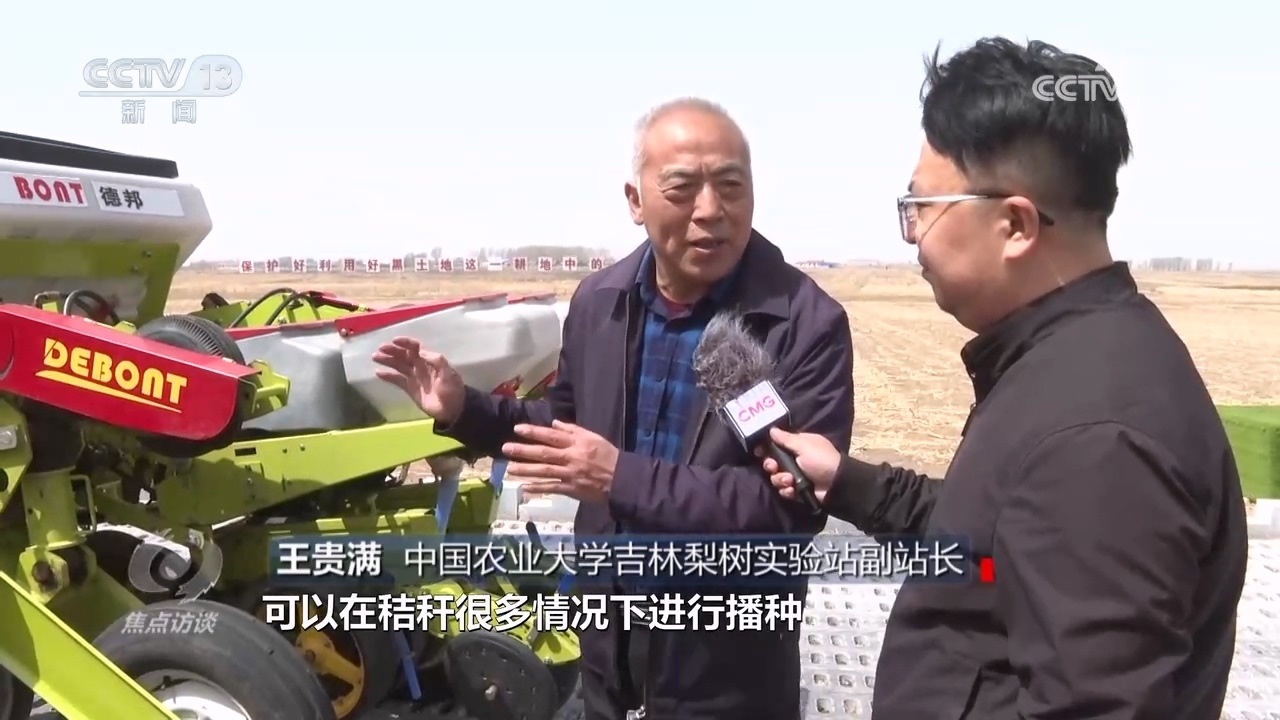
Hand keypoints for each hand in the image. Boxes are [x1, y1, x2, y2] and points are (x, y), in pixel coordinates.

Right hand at [371, 336, 464, 422]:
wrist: (452, 410)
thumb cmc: (452, 390)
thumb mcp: (449, 374)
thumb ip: (437, 360)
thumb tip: (420, 351)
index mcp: (430, 360)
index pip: (416, 347)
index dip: (406, 343)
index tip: (394, 340)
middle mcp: (420, 366)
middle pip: (404, 355)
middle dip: (393, 350)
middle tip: (380, 348)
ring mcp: (414, 377)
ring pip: (398, 365)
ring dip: (387, 360)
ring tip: (375, 357)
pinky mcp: (410, 388)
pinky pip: (397, 380)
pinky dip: (388, 376)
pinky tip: (378, 373)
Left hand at [501, 421, 619, 503]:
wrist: (621, 478)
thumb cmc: (607, 455)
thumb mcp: (593, 437)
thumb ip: (573, 430)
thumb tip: (554, 424)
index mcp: (576, 443)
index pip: (551, 436)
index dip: (534, 432)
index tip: (518, 429)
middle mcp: (570, 458)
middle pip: (544, 453)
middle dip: (523, 451)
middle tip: (505, 448)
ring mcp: (570, 475)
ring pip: (544, 471)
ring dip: (526, 470)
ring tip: (509, 468)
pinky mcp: (571, 489)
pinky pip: (552, 488)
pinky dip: (539, 488)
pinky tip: (525, 488)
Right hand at [759, 427, 842, 503]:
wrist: (836, 486)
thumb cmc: (821, 460)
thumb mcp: (804, 446)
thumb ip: (786, 439)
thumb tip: (771, 429)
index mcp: (798, 445)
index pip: (777, 444)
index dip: (766, 448)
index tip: (759, 451)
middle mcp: (794, 459)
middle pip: (772, 462)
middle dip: (771, 465)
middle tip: (774, 467)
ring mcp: (795, 475)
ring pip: (776, 477)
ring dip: (780, 479)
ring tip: (790, 481)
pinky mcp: (796, 490)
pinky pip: (783, 490)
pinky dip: (787, 490)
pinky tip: (793, 490)